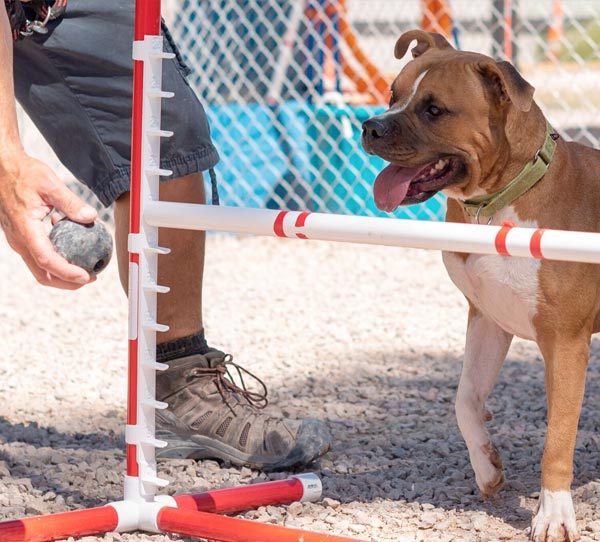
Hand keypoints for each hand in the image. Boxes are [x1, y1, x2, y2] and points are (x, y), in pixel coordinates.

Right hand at [0, 150, 98, 288]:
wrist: (2, 169)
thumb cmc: (24, 174)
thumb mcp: (51, 184)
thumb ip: (71, 203)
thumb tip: (90, 217)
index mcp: (25, 229)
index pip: (47, 260)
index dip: (67, 272)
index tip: (86, 276)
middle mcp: (19, 240)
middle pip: (42, 274)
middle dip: (67, 282)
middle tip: (90, 278)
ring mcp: (18, 240)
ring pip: (40, 268)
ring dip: (62, 274)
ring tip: (85, 270)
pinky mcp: (21, 237)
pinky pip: (39, 256)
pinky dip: (56, 260)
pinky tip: (71, 246)